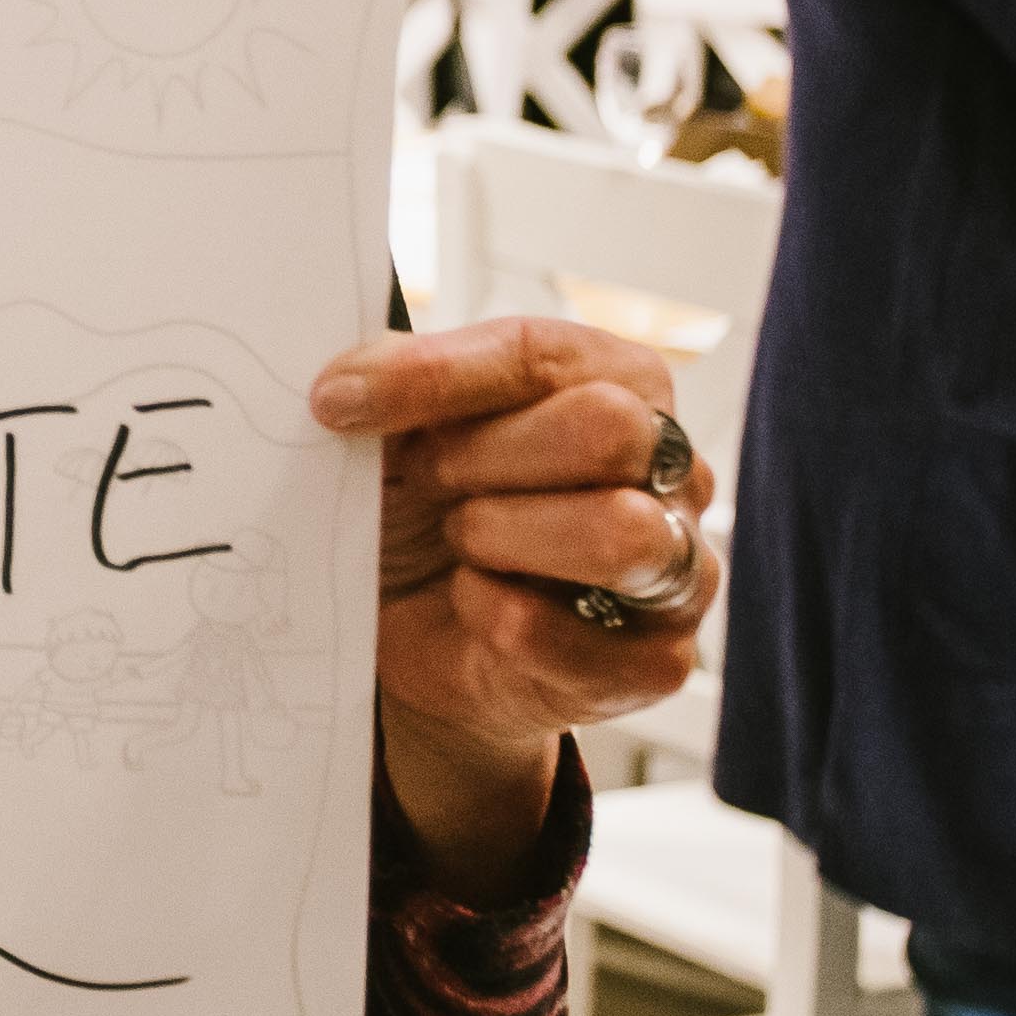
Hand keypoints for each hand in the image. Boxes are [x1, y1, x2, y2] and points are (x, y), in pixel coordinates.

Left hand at [316, 317, 717, 904]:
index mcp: (621, 382)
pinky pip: (584, 639)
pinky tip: (470, 603)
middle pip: (606, 428)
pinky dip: (502, 620)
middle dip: (482, 458)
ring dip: (503, 536)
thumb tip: (347, 386)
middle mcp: (672, 468)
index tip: (336, 401)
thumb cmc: (428, 512)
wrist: (421, 634)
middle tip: (424, 483)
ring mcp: (679, 568)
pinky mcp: (657, 662)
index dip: (434, 376)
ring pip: (620, 530)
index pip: (543, 353)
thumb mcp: (402, 433)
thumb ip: (394, 387)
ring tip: (460, 544)